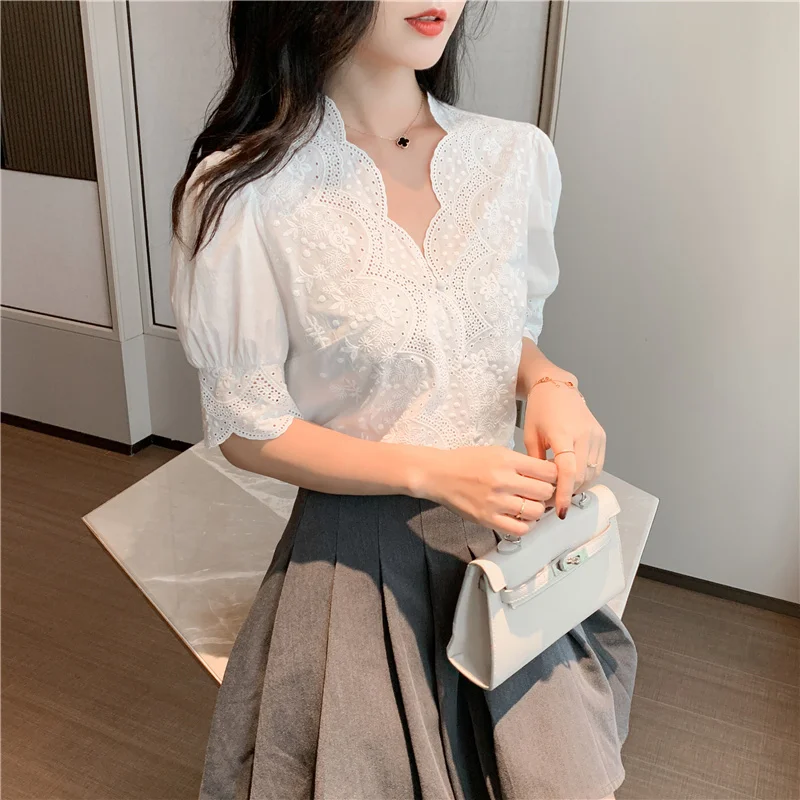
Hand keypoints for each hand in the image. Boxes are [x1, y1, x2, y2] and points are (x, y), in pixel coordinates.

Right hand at [416, 446, 557, 536]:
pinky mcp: (487, 519)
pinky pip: (519, 529)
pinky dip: (525, 525)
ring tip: (530, 505)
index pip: (548, 471)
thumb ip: (521, 463)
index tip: (551, 478)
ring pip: (535, 512)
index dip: (554, 476)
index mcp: (507, 460)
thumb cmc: (467, 461)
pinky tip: (521, 518)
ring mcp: (495, 502)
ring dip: (537, 510)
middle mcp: (503, 481)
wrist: (439, 474)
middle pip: (545, 492)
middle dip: (547, 493)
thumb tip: (547, 475)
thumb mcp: (496, 452)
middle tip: (541, 493)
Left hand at [523, 381, 605, 518]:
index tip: (560, 510)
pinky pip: (597, 465)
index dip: (564, 493)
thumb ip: (536, 463)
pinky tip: (572, 478)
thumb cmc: (539, 410)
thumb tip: (539, 489)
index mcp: (563, 433)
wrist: (556, 388)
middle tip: (553, 503)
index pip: (568, 470)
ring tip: (561, 491)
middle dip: (568, 492)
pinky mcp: (602, 436)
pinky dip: (586, 476)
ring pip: (592, 473)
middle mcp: (584, 434)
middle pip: (581, 475)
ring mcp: (596, 435)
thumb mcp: (530, 436)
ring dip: (578, 486)